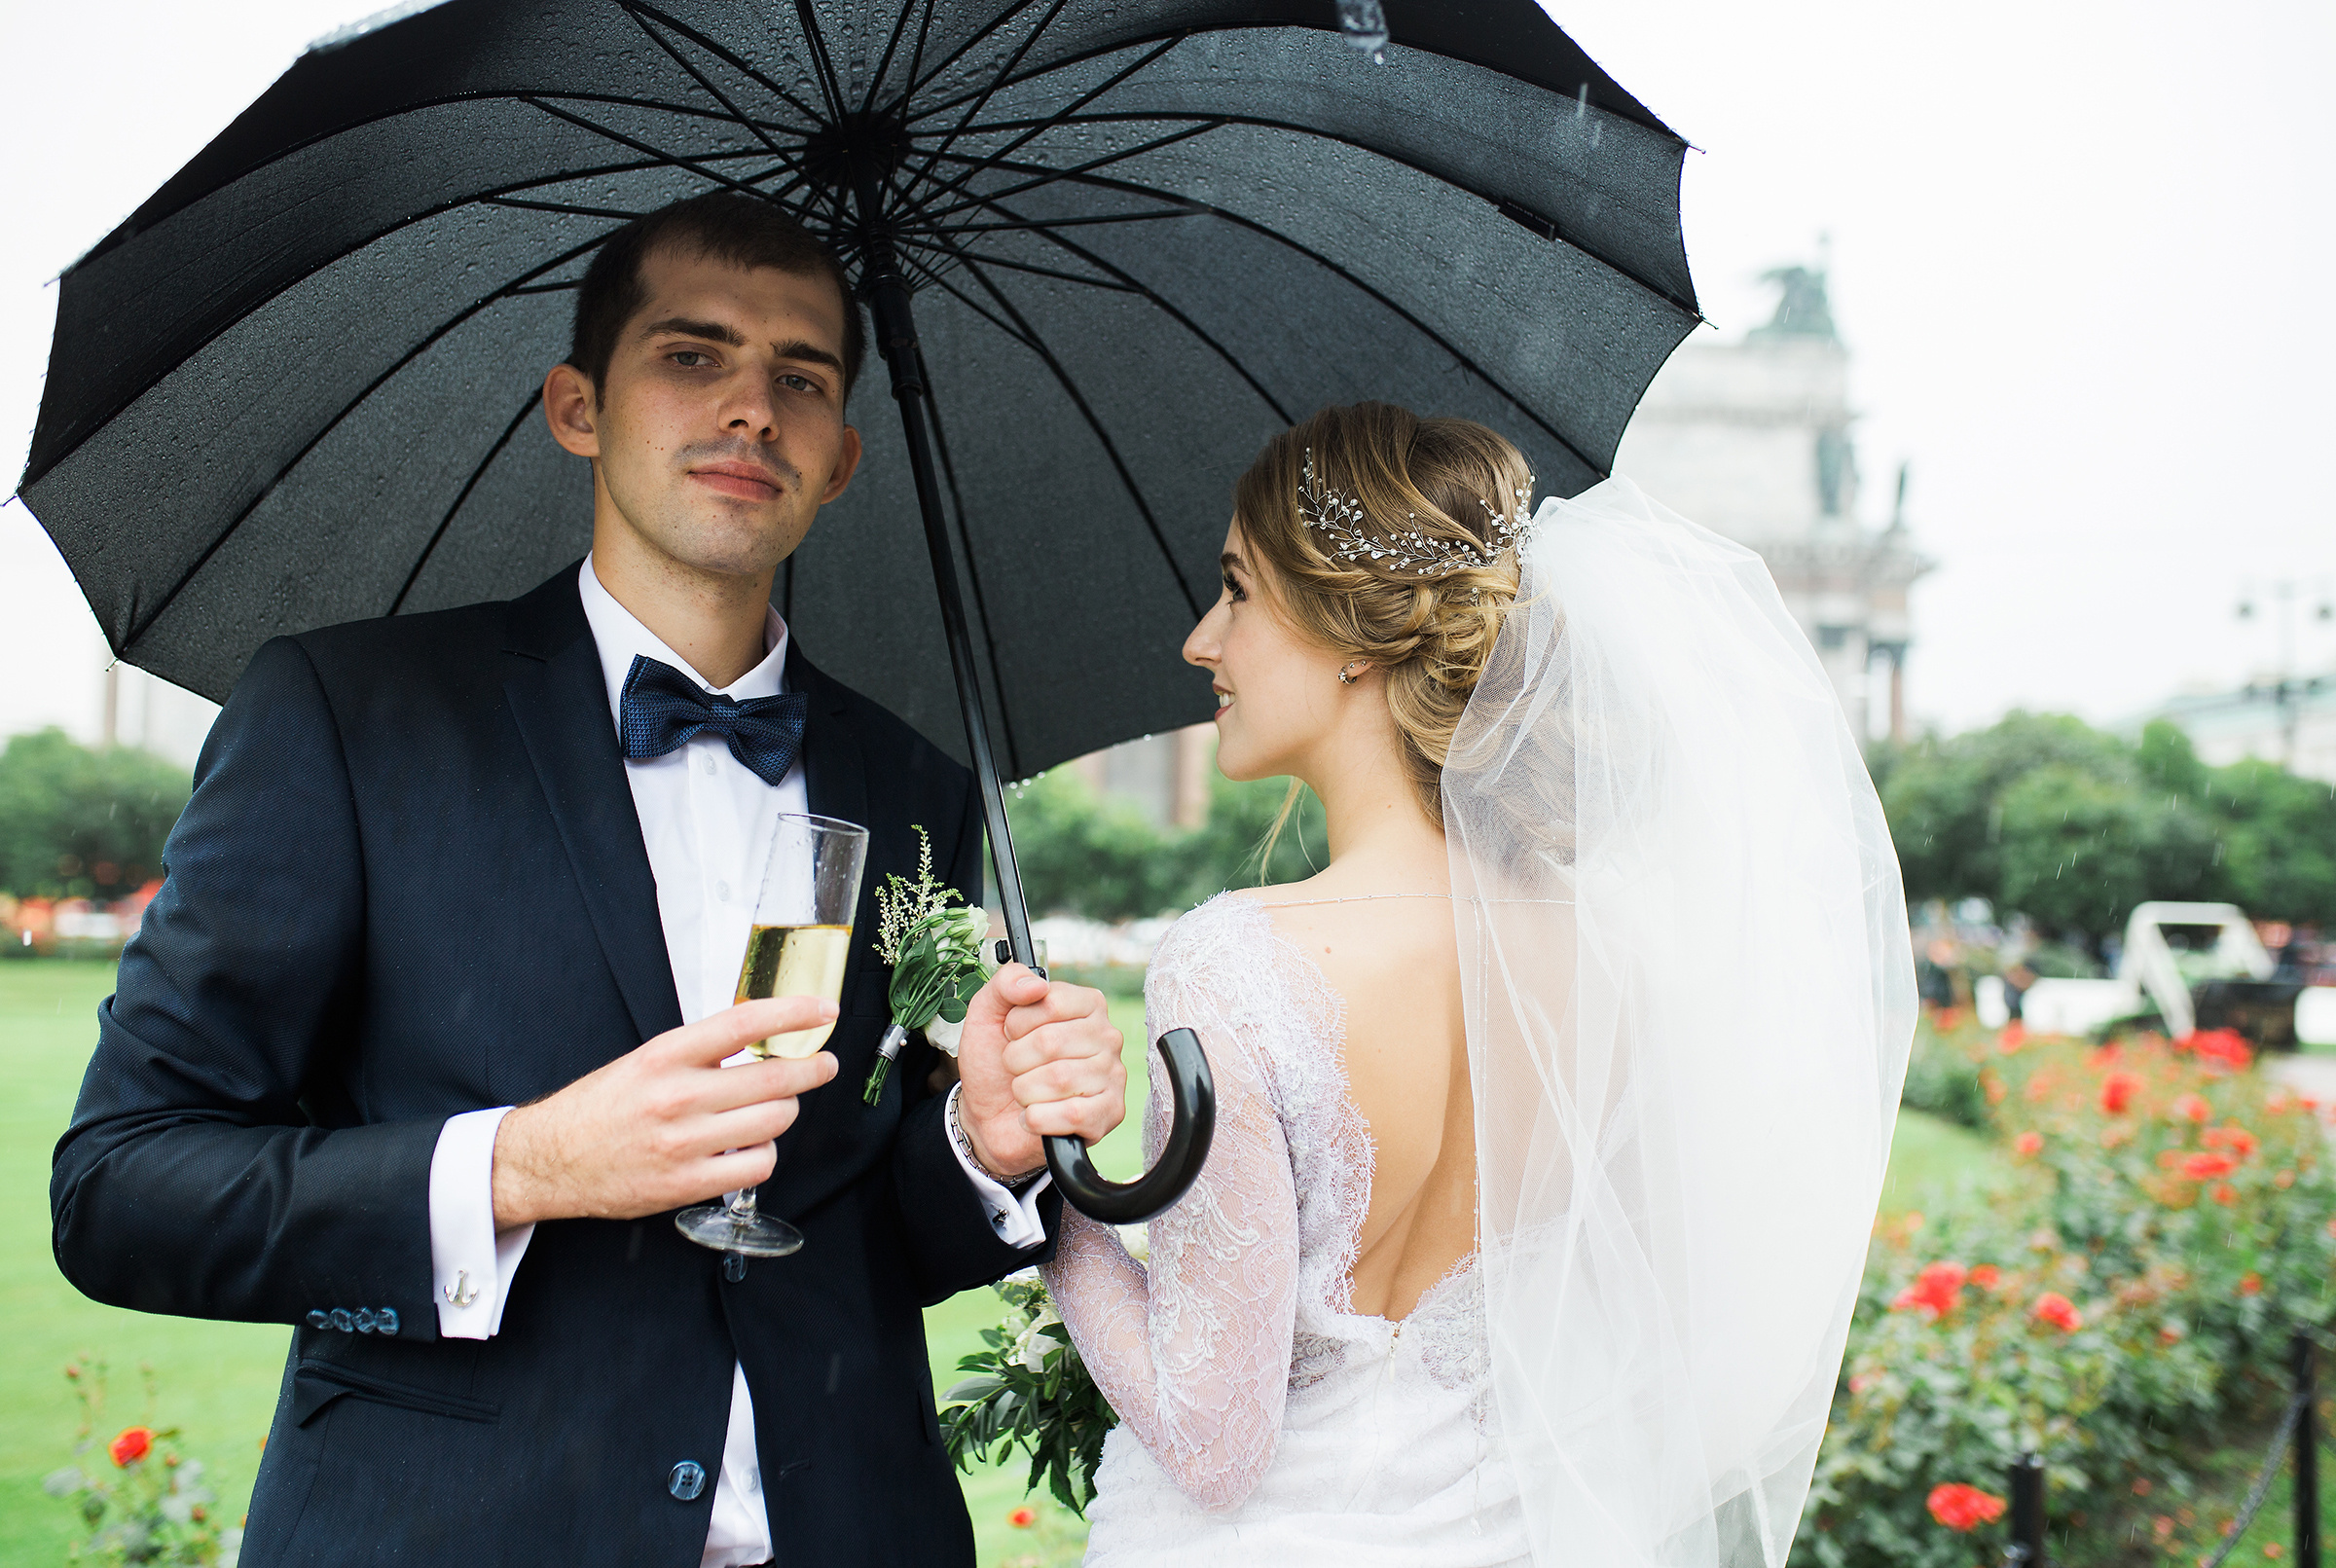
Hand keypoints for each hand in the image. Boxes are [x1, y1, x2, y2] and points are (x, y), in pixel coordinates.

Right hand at [491, 997, 839, 1228]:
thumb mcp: (647, 1060)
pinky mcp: (687, 1184)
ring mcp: (684, 1144)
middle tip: (823, 1066)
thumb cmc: (602, 1106)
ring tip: (772, 1108)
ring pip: (773, 1122)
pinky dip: (765, 1154)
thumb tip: (762, 1035)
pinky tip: (751, 1147)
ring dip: (784, 1113)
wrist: (550, 1159)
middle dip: (812, 1070)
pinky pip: (758, 1166)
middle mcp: (677, 1097)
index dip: (793, 1013)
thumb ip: (701, 1051)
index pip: (744, 1024)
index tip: (823, 1010)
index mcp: (665, 1056)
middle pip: (774, 1079)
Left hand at [954, 964, 1126, 1178]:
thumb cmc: (995, 1062)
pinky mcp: (1110, 1113)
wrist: (989, 1116)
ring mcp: (1113, 1075)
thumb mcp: (987, 1014)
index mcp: (1086, 1005)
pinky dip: (1037, 1118)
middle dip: (1016, 1060)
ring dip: (1024, 1091)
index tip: (1012, 1034)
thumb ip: (1006, 983)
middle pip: (1051, 1042)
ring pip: (1059, 1079)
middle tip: (1015, 1068)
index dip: (1018, 1023)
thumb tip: (1036, 984)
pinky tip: (1035, 1115)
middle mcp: (1107, 1036)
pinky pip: (1070, 1115)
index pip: (1051, 1002)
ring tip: (1025, 1092)